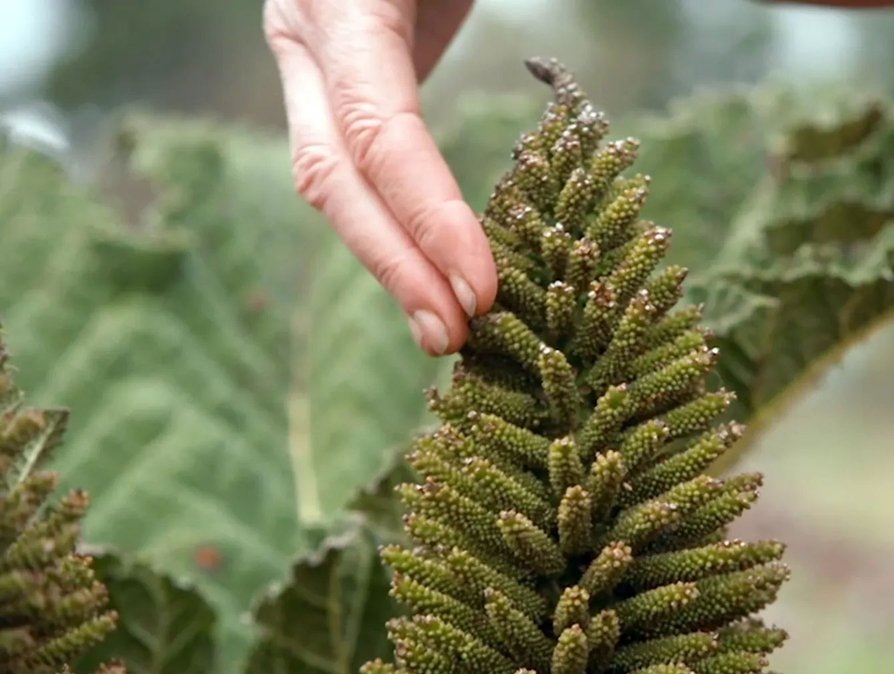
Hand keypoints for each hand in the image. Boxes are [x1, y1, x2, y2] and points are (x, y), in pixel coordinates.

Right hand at [263, 0, 495, 356]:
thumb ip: (462, 15)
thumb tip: (501, 137)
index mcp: (339, 1)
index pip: (378, 133)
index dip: (427, 218)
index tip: (479, 289)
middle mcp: (308, 32)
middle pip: (336, 175)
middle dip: (396, 265)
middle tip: (453, 335)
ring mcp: (312, 52)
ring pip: (332, 176)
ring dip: (388, 255)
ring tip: (442, 323)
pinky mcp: (336, 66)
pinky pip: (355, 154)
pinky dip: (391, 215)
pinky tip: (423, 266)